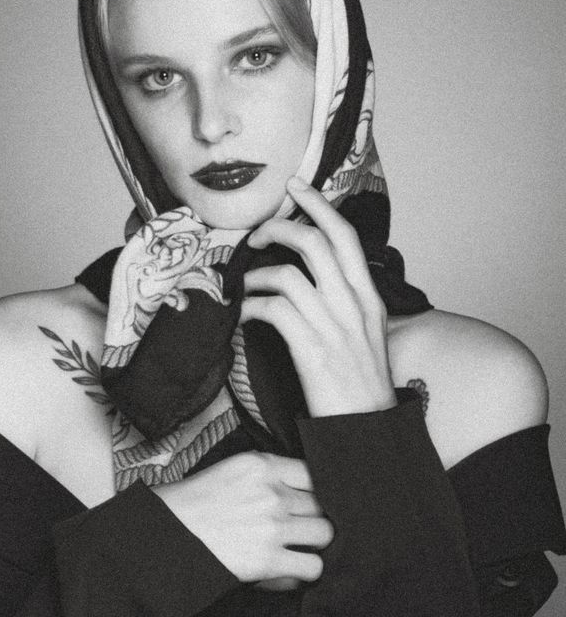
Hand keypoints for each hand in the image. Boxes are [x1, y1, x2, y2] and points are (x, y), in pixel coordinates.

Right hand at [153, 451, 332, 585]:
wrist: (169, 531)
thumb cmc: (199, 501)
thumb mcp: (235, 469)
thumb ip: (270, 472)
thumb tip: (306, 488)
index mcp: (262, 465)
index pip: (314, 473)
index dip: (317, 490)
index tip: (310, 501)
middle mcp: (272, 493)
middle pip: (323, 505)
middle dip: (315, 517)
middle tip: (303, 527)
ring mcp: (272, 527)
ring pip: (324, 534)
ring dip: (315, 544)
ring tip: (300, 547)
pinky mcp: (268, 560)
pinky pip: (312, 568)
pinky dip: (305, 572)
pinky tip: (291, 569)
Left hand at [241, 175, 395, 417]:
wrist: (367, 430)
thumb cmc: (361, 384)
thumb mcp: (367, 334)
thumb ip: (347, 302)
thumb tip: (315, 278)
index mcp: (368, 297)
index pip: (345, 236)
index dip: (318, 205)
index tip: (295, 186)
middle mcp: (353, 305)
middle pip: (314, 242)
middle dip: (278, 227)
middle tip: (255, 234)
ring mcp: (332, 326)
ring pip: (288, 274)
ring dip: (258, 274)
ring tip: (248, 286)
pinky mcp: (310, 349)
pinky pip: (272, 309)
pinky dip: (252, 307)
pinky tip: (247, 316)